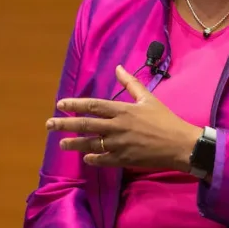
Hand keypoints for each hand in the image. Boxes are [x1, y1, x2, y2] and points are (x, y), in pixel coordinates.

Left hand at [48, 65, 199, 170]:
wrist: (180, 144)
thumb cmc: (165, 120)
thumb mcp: (148, 98)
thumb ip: (131, 83)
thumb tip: (118, 68)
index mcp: (122, 110)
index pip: (93, 105)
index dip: (75, 104)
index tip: (61, 104)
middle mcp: (117, 127)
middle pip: (86, 124)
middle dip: (65, 124)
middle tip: (49, 124)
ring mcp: (119, 145)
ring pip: (90, 144)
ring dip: (74, 144)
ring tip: (61, 144)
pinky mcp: (124, 159)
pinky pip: (103, 159)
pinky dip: (93, 158)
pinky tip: (86, 157)